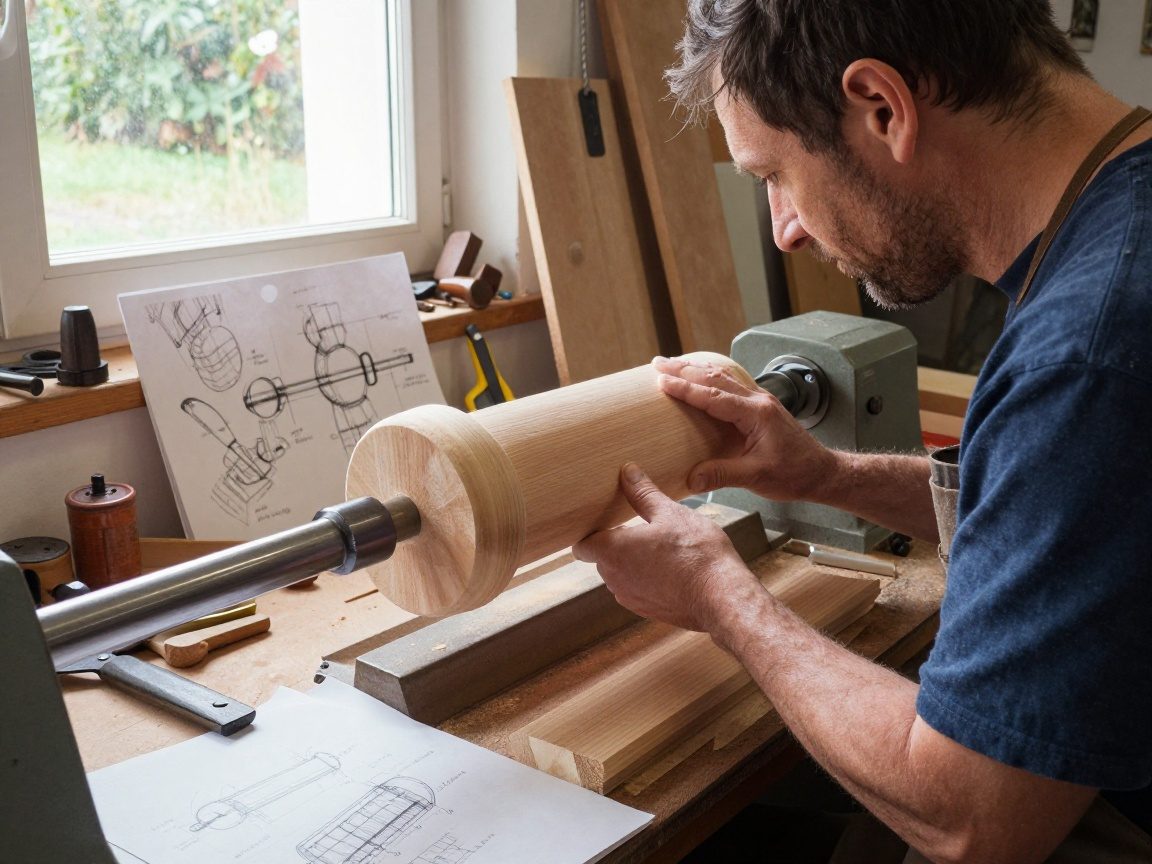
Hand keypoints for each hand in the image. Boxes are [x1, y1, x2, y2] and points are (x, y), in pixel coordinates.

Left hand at [572, 462, 758, 631]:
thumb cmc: (696, 554)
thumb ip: (643, 494)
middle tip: (638, 526)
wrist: (721, 597)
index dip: (589, 532)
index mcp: (613, 552)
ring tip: (659, 546)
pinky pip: (638, 589)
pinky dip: (647, 578)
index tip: (603, 521)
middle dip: (616, 543)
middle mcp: (614, 579)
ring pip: (621, 574)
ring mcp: (630, 598)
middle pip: (602, 558)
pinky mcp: (647, 610)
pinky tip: (671, 567)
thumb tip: (628, 472)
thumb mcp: (670, 513)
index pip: (582, 545)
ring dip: (632, 561)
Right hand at [655, 355, 837, 502]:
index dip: (685, 388)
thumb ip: (722, 475)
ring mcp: (760, 401)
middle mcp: (758, 401)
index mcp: (756, 414)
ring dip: (695, 370)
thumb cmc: (795, 474)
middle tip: (656, 363)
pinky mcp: (761, 407)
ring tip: (671, 364)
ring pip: (723, 377)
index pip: (713, 396)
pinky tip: (701, 378)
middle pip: (715, 378)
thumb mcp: (757, 478)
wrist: (822, 472)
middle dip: (684, 369)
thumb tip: (690, 479)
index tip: (661, 381)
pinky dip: (710, 378)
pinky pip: (731, 385)